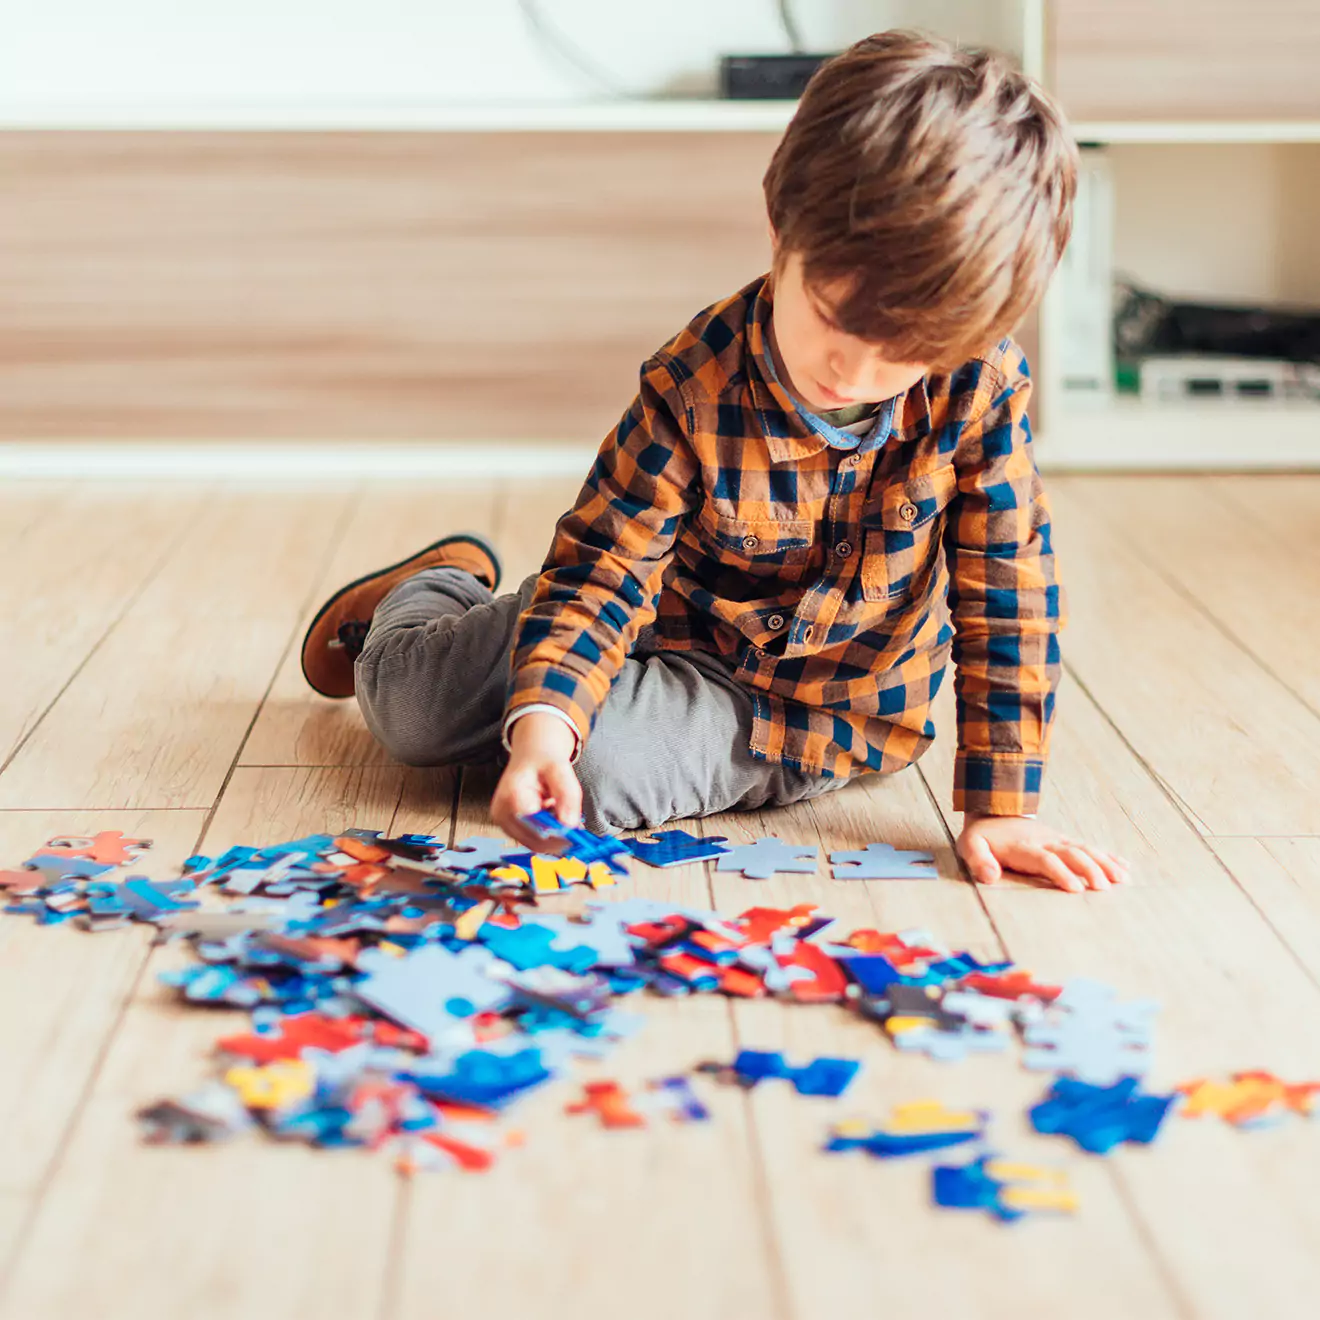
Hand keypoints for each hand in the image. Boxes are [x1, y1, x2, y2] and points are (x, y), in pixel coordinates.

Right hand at [491, 712, 582, 851]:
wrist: (530, 756)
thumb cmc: (542, 761)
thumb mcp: (560, 769)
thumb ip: (567, 795)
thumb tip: (570, 824)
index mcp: (511, 794)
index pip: (535, 824)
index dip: (556, 828)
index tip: (573, 826)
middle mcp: (502, 812)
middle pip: (534, 838)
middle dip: (558, 835)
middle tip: (574, 822)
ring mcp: (503, 823)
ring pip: (535, 843)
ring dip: (553, 835)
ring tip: (556, 810)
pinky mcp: (509, 829)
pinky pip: (532, 841)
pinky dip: (547, 835)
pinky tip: (551, 816)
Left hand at [956, 812, 1129, 893]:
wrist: (992, 810)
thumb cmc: (982, 836)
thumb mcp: (969, 846)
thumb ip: (978, 860)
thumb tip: (990, 876)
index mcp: (1022, 847)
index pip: (1045, 860)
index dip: (1060, 873)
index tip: (1076, 889)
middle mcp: (1044, 842)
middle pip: (1071, 854)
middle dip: (1089, 869)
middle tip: (1105, 888)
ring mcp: (1056, 839)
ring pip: (1085, 849)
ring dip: (1104, 863)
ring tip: (1123, 879)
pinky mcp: (1063, 840)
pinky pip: (1088, 846)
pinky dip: (1107, 856)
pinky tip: (1124, 866)